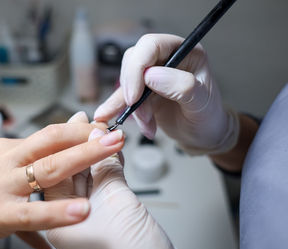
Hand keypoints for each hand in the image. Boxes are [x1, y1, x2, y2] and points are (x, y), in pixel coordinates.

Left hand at [45, 112, 188, 248]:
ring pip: (91, 177)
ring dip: (98, 153)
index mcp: (59, 221)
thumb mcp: (114, 204)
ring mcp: (93, 217)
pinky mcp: (112, 217)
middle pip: (72, 172)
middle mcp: (72, 218)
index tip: (78, 123)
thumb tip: (100, 142)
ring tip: (103, 130)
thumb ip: (106, 171)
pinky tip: (115, 153)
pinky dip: (112, 167)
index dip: (69, 143)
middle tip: (88, 121)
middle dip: (81, 144)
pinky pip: (107, 186)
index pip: (58, 172)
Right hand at [95, 34, 238, 154]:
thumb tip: (151, 76)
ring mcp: (152, 75)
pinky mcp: (142, 92)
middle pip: (134, 60)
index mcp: (184, 51)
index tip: (134, 96)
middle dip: (132, 89)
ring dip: (131, 107)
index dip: (137, 68)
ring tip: (147, 127)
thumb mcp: (202, 102)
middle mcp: (165, 58)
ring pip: (127, 81)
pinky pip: (123, 96)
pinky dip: (117, 109)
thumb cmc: (208, 117)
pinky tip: (108, 117)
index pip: (151, 45)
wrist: (204, 135)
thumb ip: (181, 86)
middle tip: (138, 112)